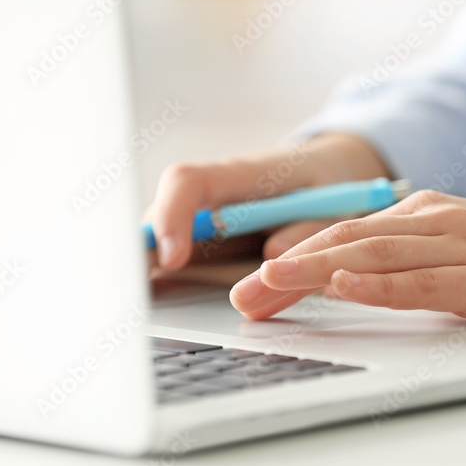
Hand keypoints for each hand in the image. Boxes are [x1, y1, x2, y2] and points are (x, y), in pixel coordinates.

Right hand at [147, 133, 390, 270]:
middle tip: (132, 287)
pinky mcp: (208, 232)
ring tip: (134, 298)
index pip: (190, 182)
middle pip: (162, 209)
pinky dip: (161, 268)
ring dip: (146, 261)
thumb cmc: (327, 180)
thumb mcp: (332, 200)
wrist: (331, 167)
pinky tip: (151, 293)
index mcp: (241, 173)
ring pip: (162, 231)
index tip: (175, 257)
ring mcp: (207, 211)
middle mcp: (214, 191)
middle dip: (142, 246)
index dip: (174, 216)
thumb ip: (307, 226)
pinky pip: (175, 247)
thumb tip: (274, 252)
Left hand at [229, 190, 465, 331]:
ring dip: (315, 272)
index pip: (343, 237)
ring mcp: (464, 246)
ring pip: (374, 255)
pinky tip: (346, 285)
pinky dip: (381, 283)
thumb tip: (349, 280)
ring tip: (268, 286)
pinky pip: (426, 280)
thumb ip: (410, 264)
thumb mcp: (461, 255)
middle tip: (240, 297)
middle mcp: (435, 222)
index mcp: (424, 216)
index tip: (249, 288)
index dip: (291, 262)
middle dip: (286, 270)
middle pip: (345, 244)